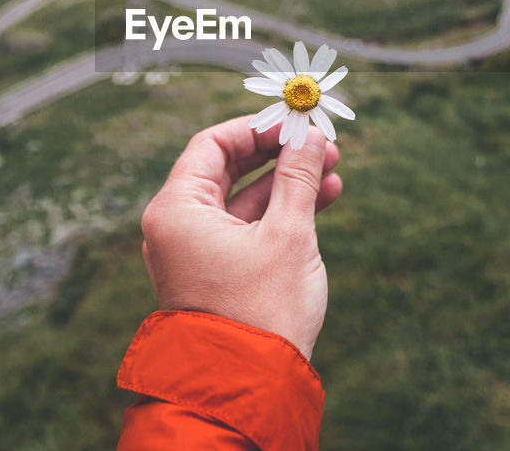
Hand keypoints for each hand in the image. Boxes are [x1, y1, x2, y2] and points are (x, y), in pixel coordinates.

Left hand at [139, 116, 342, 359]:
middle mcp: (176, 227)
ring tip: (333, 170)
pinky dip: (280, 213)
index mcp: (176, 210)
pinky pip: (246, 227)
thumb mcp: (288, 235)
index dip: (257, 129)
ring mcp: (194, 251)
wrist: (249, 387)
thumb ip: (298, 178)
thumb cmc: (261, 311)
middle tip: (321, 144)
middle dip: (278, 154)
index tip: (296, 122)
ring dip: (286, 183)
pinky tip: (324, 199)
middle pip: (226, 169)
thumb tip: (309, 136)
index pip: (212, 145)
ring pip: (242, 199)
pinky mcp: (215, 272)